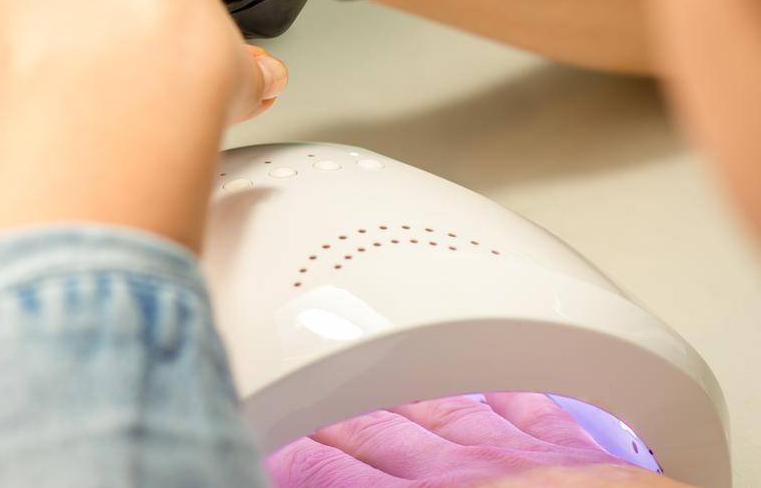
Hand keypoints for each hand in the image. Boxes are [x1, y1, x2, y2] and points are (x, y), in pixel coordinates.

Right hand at [266, 393, 663, 487]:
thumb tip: (331, 477)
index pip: (334, 476)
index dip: (297, 459)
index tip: (274, 446)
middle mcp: (464, 475)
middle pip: (378, 437)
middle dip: (332, 418)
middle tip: (301, 401)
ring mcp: (522, 457)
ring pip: (442, 411)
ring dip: (398, 395)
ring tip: (366, 378)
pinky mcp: (580, 450)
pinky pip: (527, 406)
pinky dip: (497, 393)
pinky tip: (482, 381)